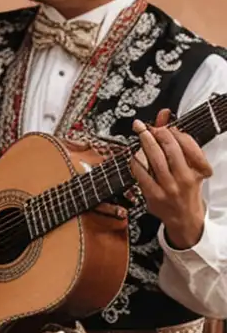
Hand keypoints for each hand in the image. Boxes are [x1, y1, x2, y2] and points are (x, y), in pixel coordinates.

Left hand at [132, 110, 211, 248]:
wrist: (184, 217)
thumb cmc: (187, 188)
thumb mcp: (191, 166)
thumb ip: (178, 141)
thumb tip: (164, 115)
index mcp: (198, 170)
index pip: (187, 144)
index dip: (173, 132)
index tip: (164, 126)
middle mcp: (185, 178)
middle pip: (170, 149)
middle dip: (155, 133)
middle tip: (144, 126)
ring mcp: (169, 188)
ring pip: (154, 160)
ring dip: (144, 144)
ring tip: (140, 135)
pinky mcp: (154, 196)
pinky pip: (141, 174)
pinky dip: (135, 162)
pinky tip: (134, 155)